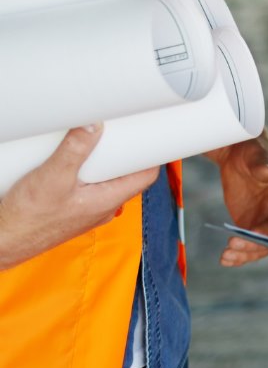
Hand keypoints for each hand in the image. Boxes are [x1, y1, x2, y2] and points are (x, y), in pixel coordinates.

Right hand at [0, 125, 157, 269]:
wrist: (2, 244)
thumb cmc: (28, 221)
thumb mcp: (52, 178)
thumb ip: (74, 149)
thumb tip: (94, 124)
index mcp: (108, 201)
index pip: (145, 176)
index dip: (152, 154)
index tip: (151, 134)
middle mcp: (101, 207)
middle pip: (125, 175)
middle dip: (122, 152)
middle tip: (117, 131)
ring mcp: (85, 210)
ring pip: (103, 181)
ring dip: (100, 162)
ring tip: (92, 141)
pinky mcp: (69, 210)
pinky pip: (85, 187)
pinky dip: (82, 172)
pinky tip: (68, 161)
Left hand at [208, 129, 267, 265]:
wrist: (238, 152)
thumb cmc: (252, 149)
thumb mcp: (256, 154)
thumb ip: (261, 164)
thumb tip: (267, 171)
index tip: (251, 232)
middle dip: (253, 246)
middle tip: (232, 246)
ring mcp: (262, 220)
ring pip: (258, 246)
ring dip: (243, 255)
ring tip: (226, 256)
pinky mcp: (248, 223)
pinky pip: (246, 243)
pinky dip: (237, 254)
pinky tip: (225, 259)